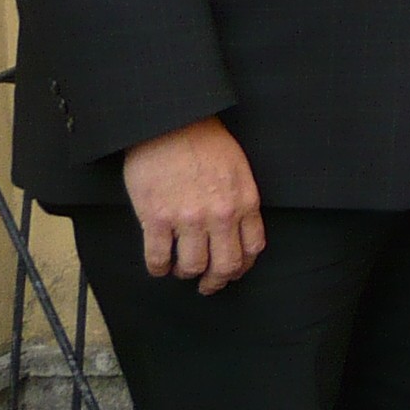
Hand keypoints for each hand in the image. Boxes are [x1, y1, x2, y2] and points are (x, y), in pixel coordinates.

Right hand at [122, 117, 264, 293]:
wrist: (172, 124)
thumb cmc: (205, 142)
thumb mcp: (239, 169)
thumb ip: (240, 199)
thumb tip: (238, 228)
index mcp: (244, 201)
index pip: (252, 248)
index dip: (242, 267)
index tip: (233, 272)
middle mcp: (220, 215)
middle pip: (225, 265)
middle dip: (217, 281)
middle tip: (208, 285)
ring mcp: (188, 219)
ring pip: (192, 267)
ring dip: (186, 274)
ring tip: (181, 271)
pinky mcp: (156, 219)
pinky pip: (158, 258)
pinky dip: (158, 268)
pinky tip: (159, 265)